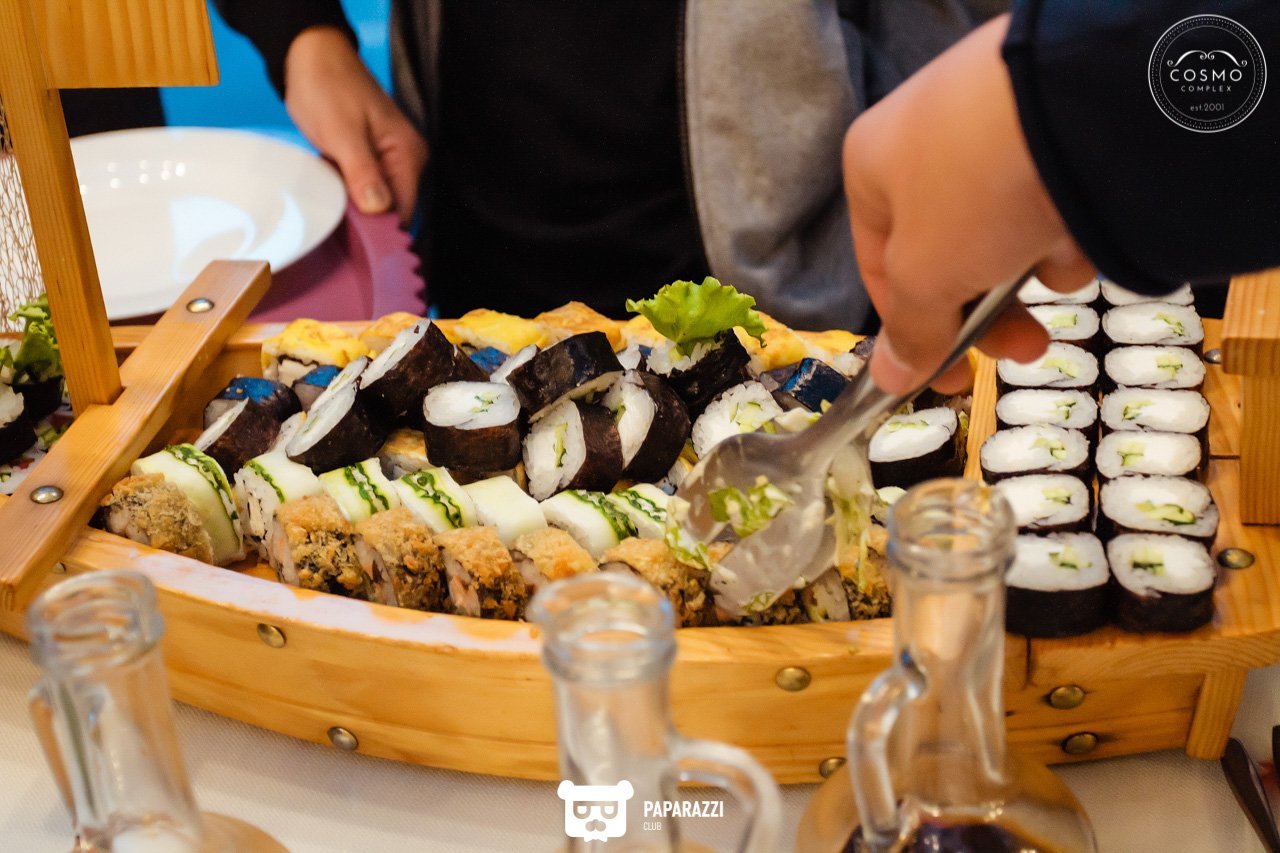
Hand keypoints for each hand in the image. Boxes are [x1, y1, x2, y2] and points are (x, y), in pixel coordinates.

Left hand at [284, 27, 427, 224]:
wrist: (311, 55)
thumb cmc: (327, 87)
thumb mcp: (343, 132)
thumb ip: (364, 173)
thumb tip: (380, 211)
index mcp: (407, 154)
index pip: (404, 210)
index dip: (383, 233)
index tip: (358, 251)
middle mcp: (405, 161)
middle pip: (393, 211)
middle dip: (369, 226)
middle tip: (338, 239)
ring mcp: (388, 161)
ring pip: (377, 203)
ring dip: (356, 214)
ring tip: (333, 224)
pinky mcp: (370, 160)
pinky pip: (365, 190)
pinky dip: (349, 199)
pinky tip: (332, 204)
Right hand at [843, 15, 1094, 394]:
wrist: (1080, 97)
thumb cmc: (971, 189)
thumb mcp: (928, 275)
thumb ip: (910, 331)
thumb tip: (889, 381)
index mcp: (872, 169)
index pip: (880, 270)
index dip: (914, 332)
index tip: (952, 379)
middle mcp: (925, 144)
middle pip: (948, 256)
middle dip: (990, 312)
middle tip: (1028, 350)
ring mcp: (992, 130)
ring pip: (1003, 231)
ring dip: (1031, 266)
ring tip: (1062, 267)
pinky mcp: (1055, 125)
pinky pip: (1050, 196)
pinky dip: (1066, 222)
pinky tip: (1082, 222)